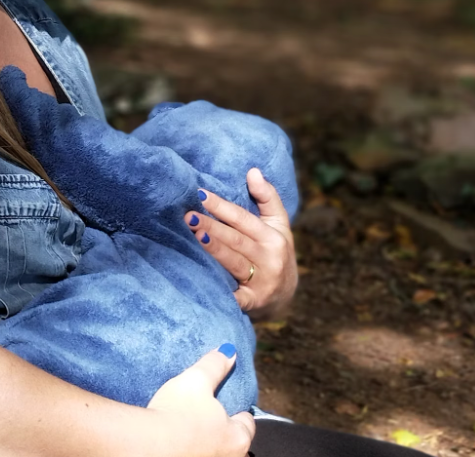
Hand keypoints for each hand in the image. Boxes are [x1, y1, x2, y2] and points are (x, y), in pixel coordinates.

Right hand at [146, 344, 256, 456]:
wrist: (145, 444)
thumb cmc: (175, 414)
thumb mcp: (196, 380)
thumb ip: (215, 365)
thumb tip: (229, 351)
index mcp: (238, 438)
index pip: (247, 422)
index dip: (237, 409)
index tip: (228, 403)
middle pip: (233, 440)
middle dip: (223, 428)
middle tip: (207, 414)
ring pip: (214, 450)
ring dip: (207, 441)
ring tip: (190, 427)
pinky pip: (194, 453)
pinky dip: (191, 448)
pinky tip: (177, 440)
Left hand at [187, 168, 297, 320]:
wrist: (285, 296)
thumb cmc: (275, 251)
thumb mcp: (278, 224)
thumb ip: (267, 197)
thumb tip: (253, 171)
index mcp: (274, 237)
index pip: (243, 218)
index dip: (221, 206)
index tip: (200, 194)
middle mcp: (270, 259)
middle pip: (235, 240)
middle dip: (211, 227)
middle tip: (188, 216)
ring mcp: (262, 282)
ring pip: (233, 262)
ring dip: (213, 249)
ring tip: (193, 235)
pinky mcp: (252, 303)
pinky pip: (234, 295)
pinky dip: (218, 289)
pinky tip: (200, 279)